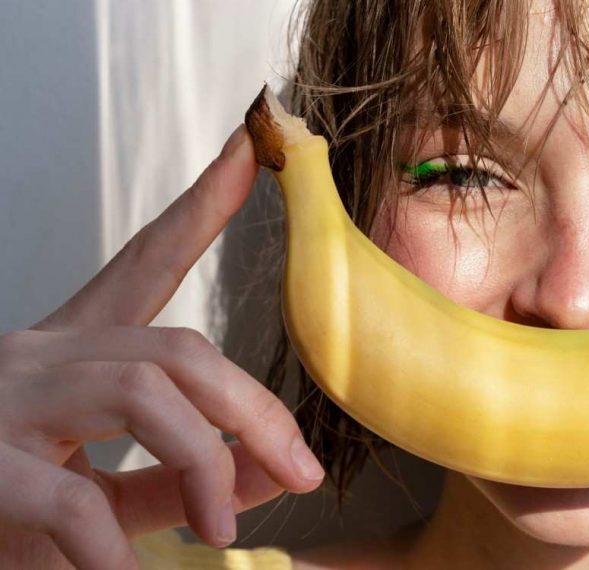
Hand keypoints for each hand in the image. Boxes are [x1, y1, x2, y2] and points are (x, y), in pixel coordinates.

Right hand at [0, 126, 324, 569]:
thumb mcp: (99, 490)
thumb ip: (181, 476)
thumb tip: (274, 466)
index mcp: (66, 352)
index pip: (143, 262)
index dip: (202, 206)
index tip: (252, 148)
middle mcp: (35, 357)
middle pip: (178, 347)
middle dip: (255, 410)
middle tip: (302, 473)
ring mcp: (1, 401)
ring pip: (143, 391)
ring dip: (202, 464)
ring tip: (218, 532)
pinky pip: (71, 496)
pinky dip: (116, 549)